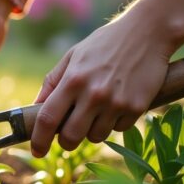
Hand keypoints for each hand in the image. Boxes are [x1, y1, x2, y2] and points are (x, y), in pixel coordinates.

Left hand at [30, 0, 183, 156]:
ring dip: (91, 131)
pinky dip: (114, 123)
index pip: (47, 118)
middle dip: (65, 142)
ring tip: (96, 112)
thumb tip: (35, 106)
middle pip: (70, 137)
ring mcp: (116, 103)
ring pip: (95, 137)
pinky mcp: (136, 107)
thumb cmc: (104, 44)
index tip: (37, 151)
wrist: (148, 32)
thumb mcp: (73, 56)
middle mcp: (93, 94)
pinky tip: (117, 104)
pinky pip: (118, 129)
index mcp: (72, 80)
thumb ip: (52, 82)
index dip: (39, 139)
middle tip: (67, 135)